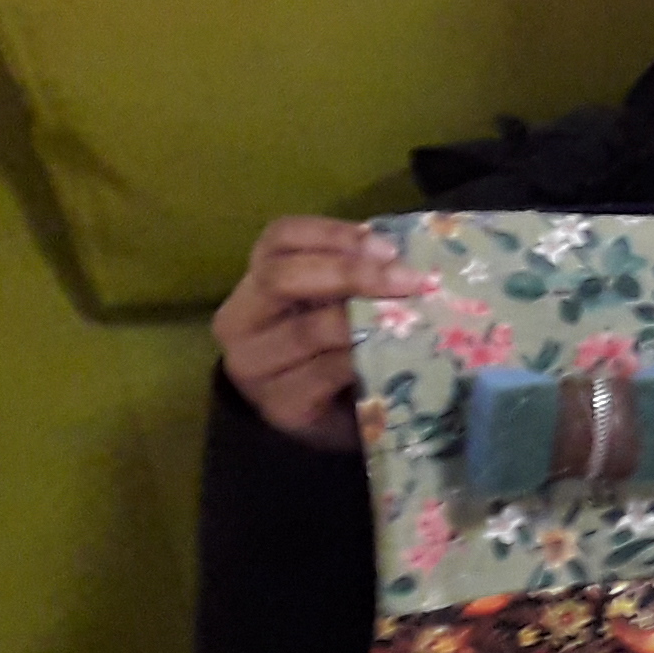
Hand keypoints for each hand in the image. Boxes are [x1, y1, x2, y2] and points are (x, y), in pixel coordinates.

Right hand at [212, 217, 429, 453]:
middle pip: (282, 277)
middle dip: (351, 273)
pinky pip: (327, 372)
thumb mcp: (342, 299)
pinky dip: (366, 357)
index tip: (387, 247)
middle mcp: (240, 320)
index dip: (334, 235)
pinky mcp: (280, 405)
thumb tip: (404, 253)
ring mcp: (253, 366)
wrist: (333, 417)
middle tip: (409, 280)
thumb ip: (359, 272)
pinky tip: (396, 352)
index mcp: (256, 281)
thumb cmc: (339, 344)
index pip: (280, 238)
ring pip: (308, 329)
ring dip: (367, 318)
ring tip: (413, 315)